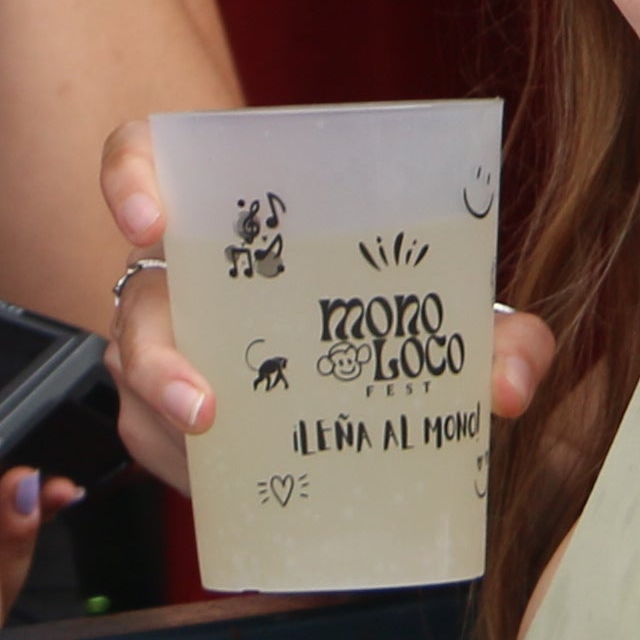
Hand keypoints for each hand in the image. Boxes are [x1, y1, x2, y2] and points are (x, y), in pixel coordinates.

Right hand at [101, 116, 552, 492]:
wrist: (361, 364)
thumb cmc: (386, 308)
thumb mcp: (442, 305)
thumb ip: (500, 333)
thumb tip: (510, 385)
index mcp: (232, 211)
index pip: (141, 155)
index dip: (129, 176)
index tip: (149, 219)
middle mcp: (182, 269)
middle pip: (137, 298)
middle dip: (159, 358)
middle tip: (208, 407)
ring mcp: (161, 342)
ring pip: (135, 381)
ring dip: (170, 425)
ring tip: (220, 452)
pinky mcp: (158, 413)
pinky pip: (150, 442)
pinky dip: (185, 469)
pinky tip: (229, 484)